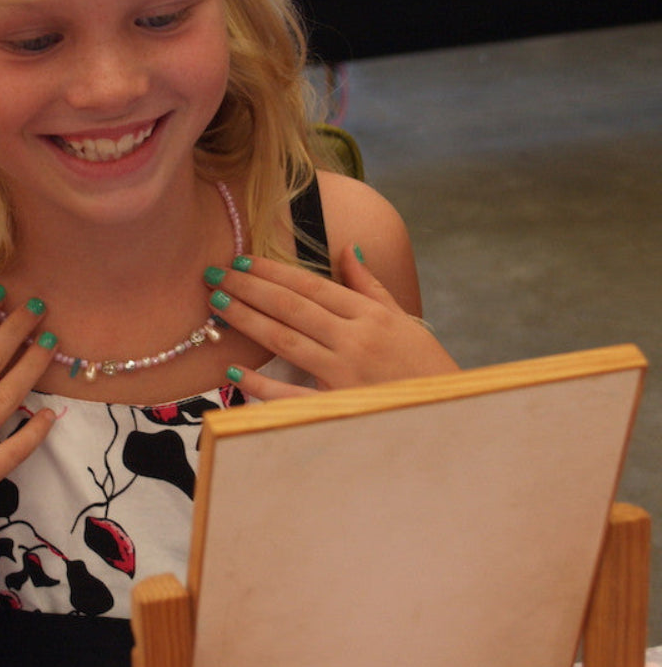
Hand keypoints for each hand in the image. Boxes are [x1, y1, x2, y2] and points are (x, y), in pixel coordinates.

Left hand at [207, 246, 456, 398]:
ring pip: (285, 341)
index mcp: (369, 315)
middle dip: (249, 288)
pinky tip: (233, 370)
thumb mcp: (402, 320)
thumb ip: (369, 285)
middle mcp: (354, 340)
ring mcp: (344, 375)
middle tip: (215, 275)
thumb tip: (347, 248)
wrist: (450, 417)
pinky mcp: (337, 409)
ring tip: (217, 305)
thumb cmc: (423, 367)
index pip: (310, 285)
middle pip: (291, 307)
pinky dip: (261, 385)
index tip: (241, 260)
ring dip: (247, 321)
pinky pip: (291, 396)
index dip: (272, 271)